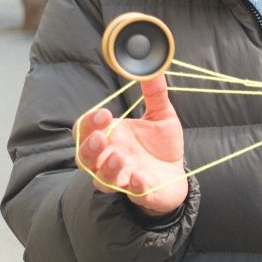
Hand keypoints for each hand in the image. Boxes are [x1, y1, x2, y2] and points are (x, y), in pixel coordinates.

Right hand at [74, 76, 186, 215]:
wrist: (177, 173)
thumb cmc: (161, 145)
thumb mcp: (162, 115)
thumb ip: (155, 93)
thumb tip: (153, 67)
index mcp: (111, 137)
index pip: (85, 131)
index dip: (89, 123)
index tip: (105, 113)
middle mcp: (111, 159)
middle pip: (84, 158)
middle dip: (89, 148)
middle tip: (102, 138)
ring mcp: (124, 178)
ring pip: (102, 180)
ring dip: (107, 169)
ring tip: (119, 156)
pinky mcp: (142, 194)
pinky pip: (133, 194)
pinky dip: (135, 187)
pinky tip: (140, 177)